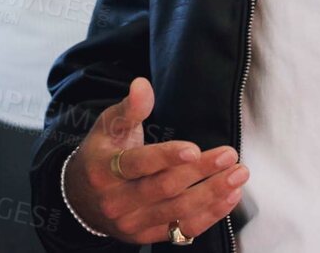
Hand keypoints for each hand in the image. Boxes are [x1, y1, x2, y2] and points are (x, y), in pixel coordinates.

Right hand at [62, 77, 247, 244]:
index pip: (137, 164)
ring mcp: (131, 223)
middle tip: (230, 155)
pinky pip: (182, 230)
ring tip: (238, 175)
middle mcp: (116, 201)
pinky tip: (230, 197)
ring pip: (178, 211)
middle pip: (164, 188)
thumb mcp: (108, 127)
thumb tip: (142, 84)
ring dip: (212, 193)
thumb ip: (130, 108)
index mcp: (104, 170)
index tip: (194, 148)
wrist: (81, 200)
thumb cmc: (101, 155)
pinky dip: (210, 215)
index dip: (166, 157)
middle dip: (200, 171)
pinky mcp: (146, 236)